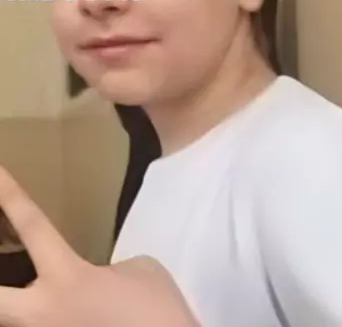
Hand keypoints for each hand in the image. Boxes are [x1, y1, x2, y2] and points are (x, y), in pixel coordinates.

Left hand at [0, 166, 198, 326]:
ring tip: (31, 285)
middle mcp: (44, 314)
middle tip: (1, 248)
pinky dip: (47, 315)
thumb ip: (108, 267)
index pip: (32, 226)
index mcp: (68, 279)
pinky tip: (71, 308)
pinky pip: (40, 326)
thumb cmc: (159, 311)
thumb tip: (96, 280)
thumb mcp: (140, 270)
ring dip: (16, 305)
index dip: (9, 195)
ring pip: (12, 321)